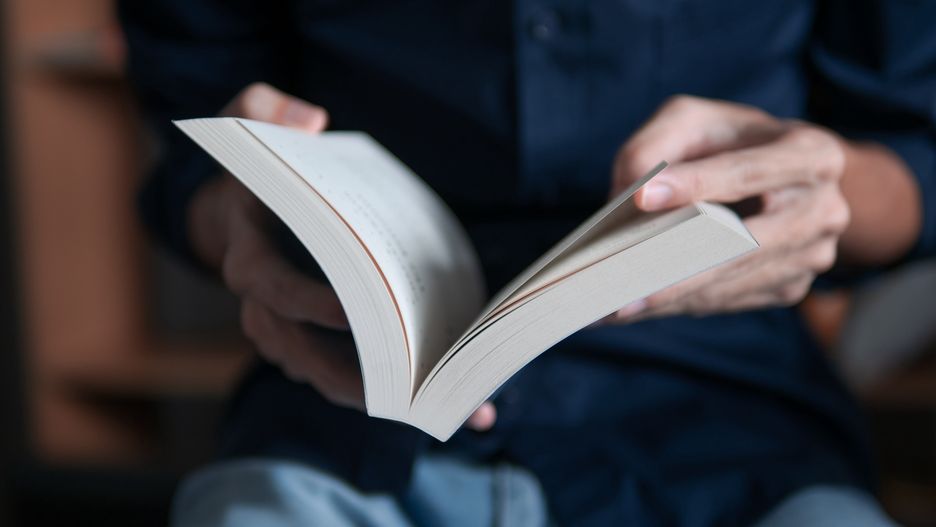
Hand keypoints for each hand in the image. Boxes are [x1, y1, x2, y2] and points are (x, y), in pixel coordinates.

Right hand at [187, 83, 496, 429]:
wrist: (240, 208)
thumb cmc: (255, 168)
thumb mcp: (244, 120)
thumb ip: (263, 107)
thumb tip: (309, 120)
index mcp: (248, 252)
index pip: (270, 286)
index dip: (306, 302)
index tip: (352, 311)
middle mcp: (259, 301)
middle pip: (297, 351)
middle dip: (348, 375)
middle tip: (406, 387)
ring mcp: (281, 326)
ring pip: (317, 372)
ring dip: (371, 394)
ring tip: (433, 406)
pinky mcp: (305, 338)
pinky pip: (334, 371)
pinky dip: (378, 389)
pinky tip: (434, 400)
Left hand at [606, 95, 851, 320]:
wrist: (781, 175)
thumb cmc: (727, 142)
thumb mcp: (693, 121)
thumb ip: (656, 146)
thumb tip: (629, 196)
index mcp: (811, 153)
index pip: (748, 172)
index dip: (696, 183)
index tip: (643, 197)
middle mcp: (824, 208)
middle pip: (744, 244)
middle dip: (677, 265)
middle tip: (618, 283)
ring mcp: (813, 254)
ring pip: (733, 281)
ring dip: (671, 296)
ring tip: (614, 306)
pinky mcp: (791, 286)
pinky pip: (731, 300)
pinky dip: (682, 303)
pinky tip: (640, 306)